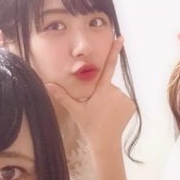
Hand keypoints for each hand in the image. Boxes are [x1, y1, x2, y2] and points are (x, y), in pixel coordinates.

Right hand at [46, 37, 135, 151]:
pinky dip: (118, 106)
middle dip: (102, 93)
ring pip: (115, 94)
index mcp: (101, 90)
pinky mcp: (131, 105)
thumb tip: (48, 84)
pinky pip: (122, 101)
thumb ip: (62, 95)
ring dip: (110, 100)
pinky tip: (113, 116)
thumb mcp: (75, 110)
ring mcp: (124, 98)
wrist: (106, 142)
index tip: (120, 38)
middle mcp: (115, 92)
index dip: (114, 51)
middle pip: (107, 86)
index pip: (108, 67)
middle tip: (97, 109)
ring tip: (105, 114)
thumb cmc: (89, 126)